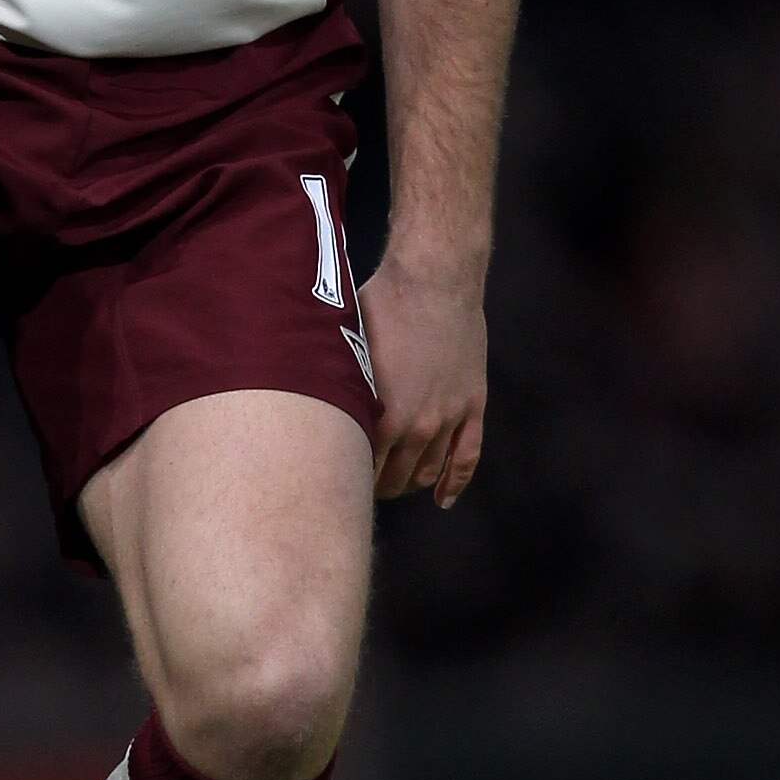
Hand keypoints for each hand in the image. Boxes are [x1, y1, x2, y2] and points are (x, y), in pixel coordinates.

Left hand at [357, 261, 486, 505]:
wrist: (435, 279)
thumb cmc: (382, 306)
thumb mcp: (347, 348)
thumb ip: (338, 388)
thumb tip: (306, 407)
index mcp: (382, 416)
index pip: (361, 469)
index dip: (348, 477)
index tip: (335, 478)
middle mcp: (418, 426)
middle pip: (396, 478)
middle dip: (377, 486)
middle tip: (362, 485)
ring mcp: (449, 418)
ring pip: (429, 471)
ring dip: (410, 483)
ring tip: (394, 484)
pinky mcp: (473, 405)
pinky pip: (468, 457)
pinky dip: (457, 482)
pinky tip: (444, 500)